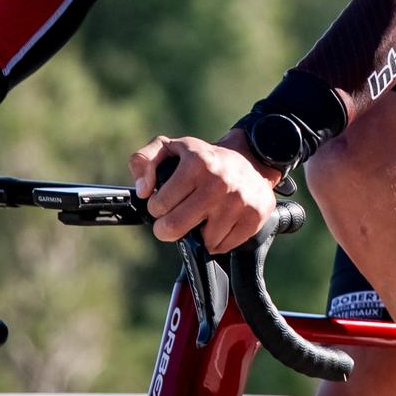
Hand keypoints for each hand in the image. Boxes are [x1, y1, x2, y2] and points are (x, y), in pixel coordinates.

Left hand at [127, 135, 277, 254]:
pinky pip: (223, 247)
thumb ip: (143, 160)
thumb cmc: (203, 158)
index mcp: (196, 164)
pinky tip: (217, 223)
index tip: (164, 202)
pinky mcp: (253, 218)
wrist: (251, 159)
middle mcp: (218, 184)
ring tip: (200, 217)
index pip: (159, 206)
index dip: (156, 207)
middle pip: (175, 228)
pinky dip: (216, 241)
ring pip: (202, 242)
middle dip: (167, 229)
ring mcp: (238, 202)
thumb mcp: (170, 148)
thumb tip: (142, 190)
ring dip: (196, 234)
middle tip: (172, 220)